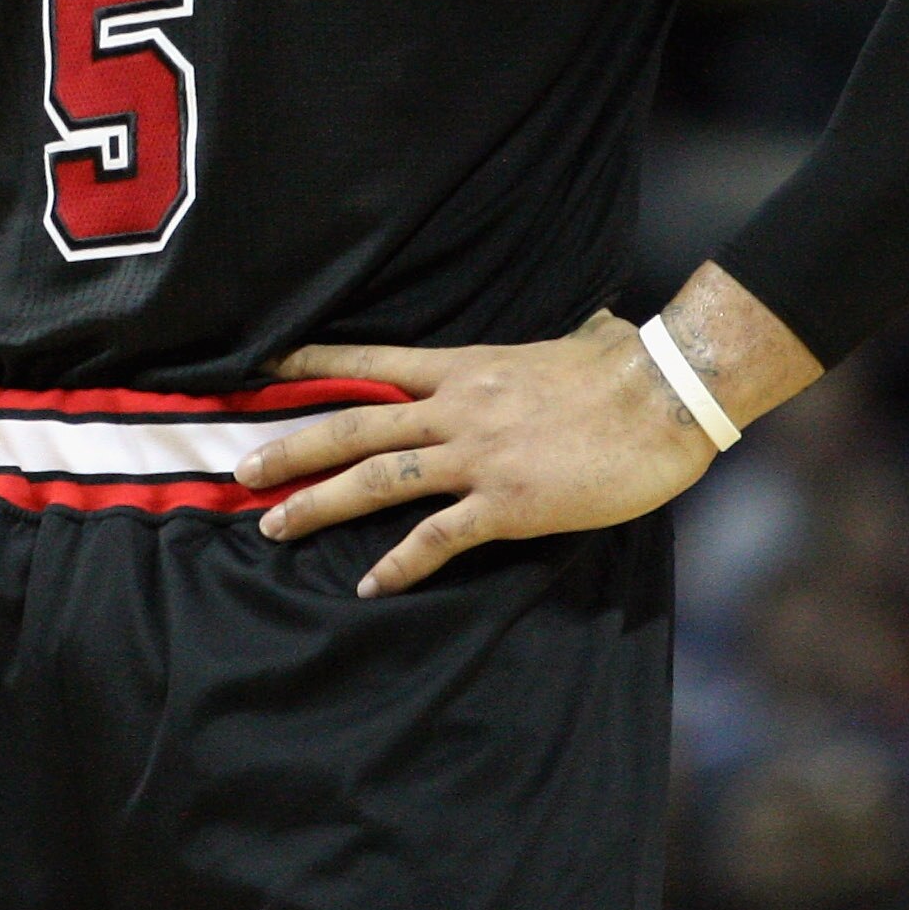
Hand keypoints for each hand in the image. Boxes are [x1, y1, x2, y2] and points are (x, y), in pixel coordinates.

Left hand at [235, 310, 721, 596]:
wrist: (666, 394)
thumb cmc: (628, 365)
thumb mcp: (578, 339)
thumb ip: (566, 339)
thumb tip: (594, 325)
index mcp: (464, 367)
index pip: (371, 361)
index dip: (314, 364)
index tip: (264, 367)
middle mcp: (456, 408)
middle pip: (353, 425)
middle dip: (291, 447)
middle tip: (242, 467)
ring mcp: (477, 456)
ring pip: (376, 480)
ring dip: (319, 503)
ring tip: (273, 526)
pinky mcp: (507, 502)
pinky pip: (438, 537)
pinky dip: (400, 563)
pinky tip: (370, 584)